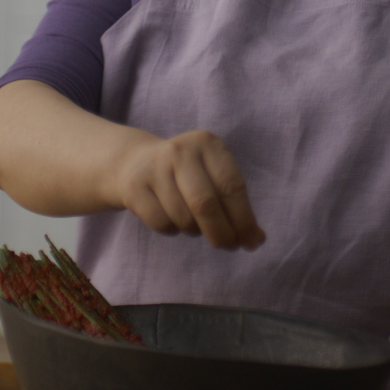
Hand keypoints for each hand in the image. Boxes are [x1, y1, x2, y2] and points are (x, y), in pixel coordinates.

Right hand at [109, 129, 264, 250]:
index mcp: (207, 143)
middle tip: (229, 246)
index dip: (244, 219)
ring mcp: (154, 167)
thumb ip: (236, 205)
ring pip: (183, 218)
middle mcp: (180, 150)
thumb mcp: (213, 175)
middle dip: (222, 233)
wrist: (135, 163)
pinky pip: (162, 223)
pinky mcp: (134, 187)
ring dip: (195, 231)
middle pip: (206, 204)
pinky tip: (172, 218)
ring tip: (195, 223)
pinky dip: (173, 230)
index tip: (252, 241)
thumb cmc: (188, 175)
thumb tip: (256, 240)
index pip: (232, 186)